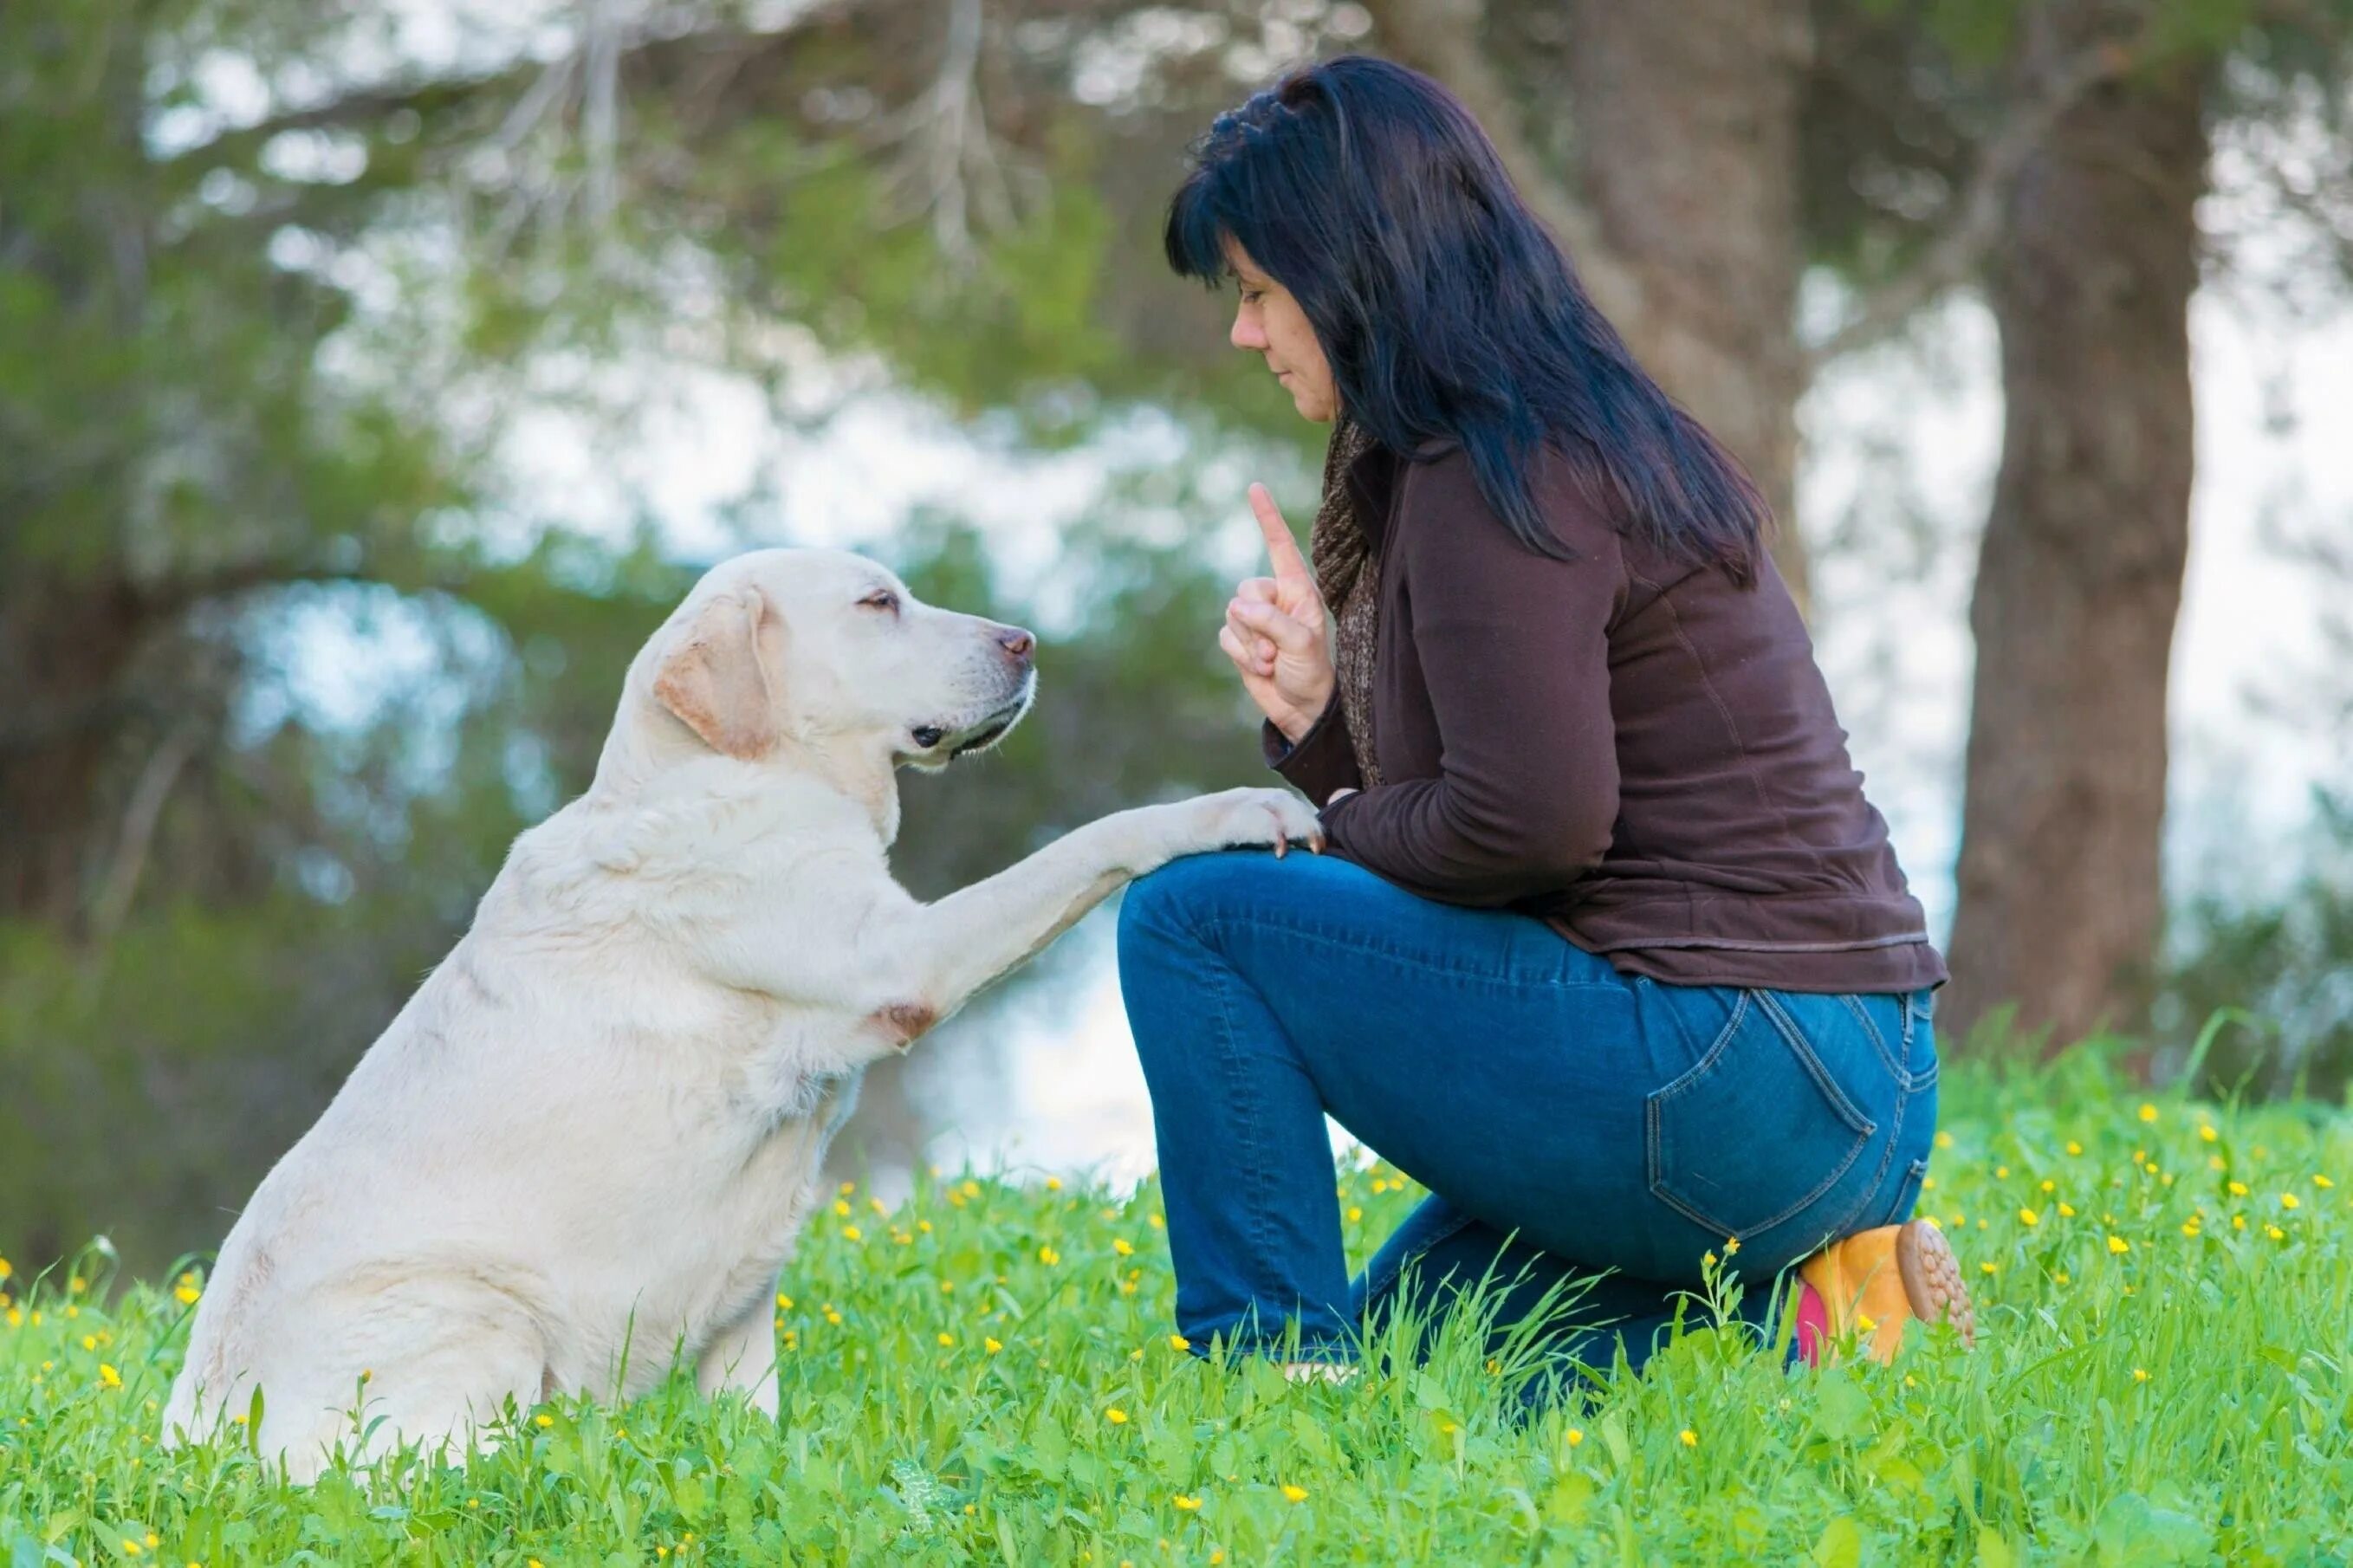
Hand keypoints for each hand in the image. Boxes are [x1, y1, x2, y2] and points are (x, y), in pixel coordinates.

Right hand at [1218, 483, 1334, 742]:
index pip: (1280, 546)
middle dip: (1254, 623)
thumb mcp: (1301, 644)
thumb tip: (1236, 607)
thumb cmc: (1313, 673)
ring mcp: (1256, 620)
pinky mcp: (1240, 640)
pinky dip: (1239, 654)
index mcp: (1299, 590)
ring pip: (1232, 615)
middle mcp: (1276, 600)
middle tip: (1273, 651)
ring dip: (1249, 644)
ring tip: (1271, 662)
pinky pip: (1225, 636)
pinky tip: (1259, 668)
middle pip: (1245, 589)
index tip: (1255, 488)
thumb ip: (1271, 621)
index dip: (1267, 518)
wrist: (1302, 709)